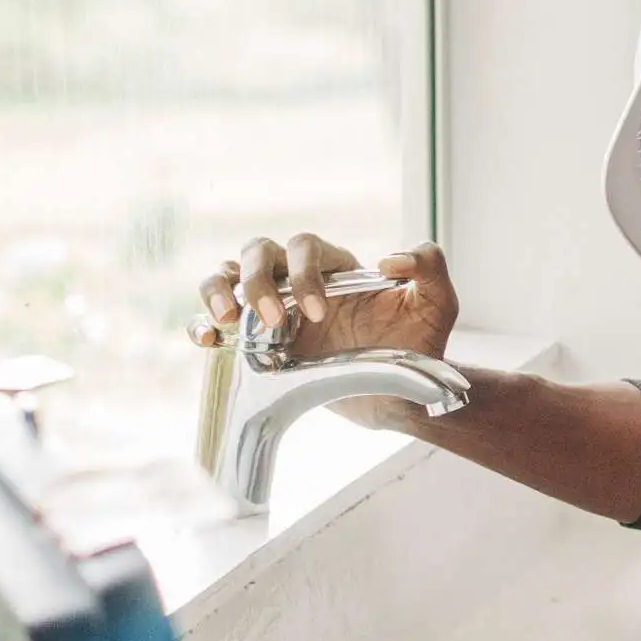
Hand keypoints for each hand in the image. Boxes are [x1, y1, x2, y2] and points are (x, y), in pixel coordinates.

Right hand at [191, 234, 458, 364]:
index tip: (321, 313)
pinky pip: (216, 322)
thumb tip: (391, 257)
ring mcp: (273, 307)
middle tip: (272, 319)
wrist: (400, 393)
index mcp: (336, 266)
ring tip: (225, 320)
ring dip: (218, 289)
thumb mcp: (438, 305)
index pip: (306, 246)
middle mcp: (299, 279)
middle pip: (258, 251)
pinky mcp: (257, 341)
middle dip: (258, 280)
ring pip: (228, 275)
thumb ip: (430, 267)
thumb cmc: (417, 345)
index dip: (305, 272)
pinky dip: (202, 325)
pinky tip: (207, 340)